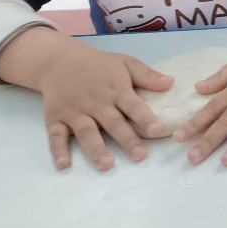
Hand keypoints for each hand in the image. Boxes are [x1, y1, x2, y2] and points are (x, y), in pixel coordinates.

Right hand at [10, 30, 172, 170]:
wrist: (60, 62)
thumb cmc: (99, 66)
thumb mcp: (126, 63)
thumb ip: (147, 75)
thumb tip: (171, 83)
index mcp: (116, 90)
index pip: (133, 105)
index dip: (144, 117)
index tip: (157, 130)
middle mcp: (96, 103)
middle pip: (112, 123)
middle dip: (127, 140)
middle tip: (139, 156)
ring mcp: (74, 112)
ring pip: (86, 132)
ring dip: (96, 149)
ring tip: (107, 165)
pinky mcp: (55, 119)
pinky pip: (56, 136)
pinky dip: (58, 150)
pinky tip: (63, 165)